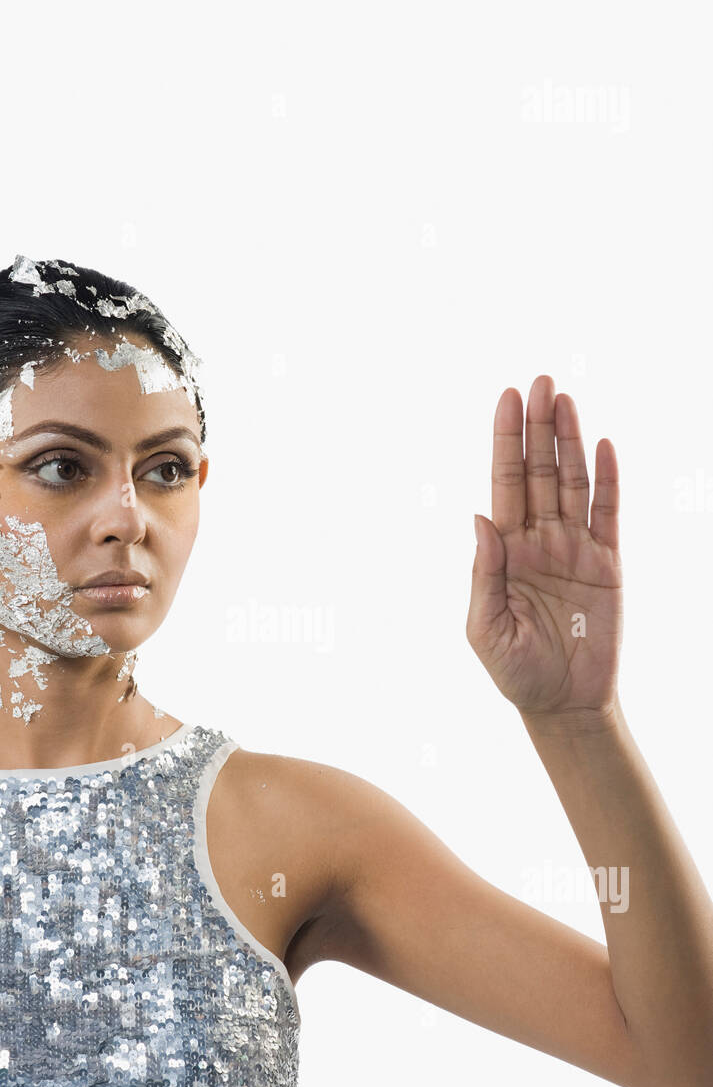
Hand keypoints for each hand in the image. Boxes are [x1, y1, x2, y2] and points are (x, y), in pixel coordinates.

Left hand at [466, 375, 621, 726]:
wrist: (562, 704)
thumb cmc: (515, 670)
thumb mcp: (485, 627)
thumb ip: (483, 573)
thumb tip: (479, 518)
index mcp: (504, 550)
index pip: (503, 483)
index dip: (505, 440)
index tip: (507, 399)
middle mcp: (538, 539)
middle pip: (537, 471)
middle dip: (538, 427)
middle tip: (540, 382)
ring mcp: (574, 547)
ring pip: (572, 482)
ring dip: (570, 441)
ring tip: (565, 399)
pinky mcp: (607, 563)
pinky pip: (608, 513)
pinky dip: (608, 480)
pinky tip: (604, 446)